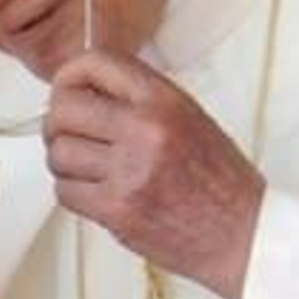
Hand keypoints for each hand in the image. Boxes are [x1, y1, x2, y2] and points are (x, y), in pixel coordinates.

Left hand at [44, 50, 263, 298]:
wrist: (241, 234)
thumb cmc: (220, 182)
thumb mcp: (189, 117)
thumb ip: (139, 98)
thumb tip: (87, 89)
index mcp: (164, 100)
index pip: (95, 64)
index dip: (69, 76)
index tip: (66, 89)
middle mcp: (145, 129)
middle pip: (64, 107)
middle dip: (57, 121)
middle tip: (66, 132)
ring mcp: (128, 170)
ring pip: (59, 152)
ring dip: (63, 160)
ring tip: (84, 166)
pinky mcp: (116, 209)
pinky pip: (65, 191)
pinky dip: (71, 191)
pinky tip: (93, 190)